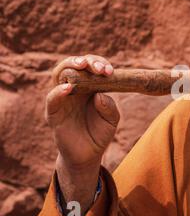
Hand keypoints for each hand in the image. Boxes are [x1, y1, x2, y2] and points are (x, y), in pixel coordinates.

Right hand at [46, 55, 119, 208]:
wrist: (88, 154)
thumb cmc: (100, 133)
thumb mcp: (111, 120)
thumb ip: (109, 107)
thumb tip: (99, 96)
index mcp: (89, 87)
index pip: (90, 67)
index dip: (99, 64)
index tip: (109, 70)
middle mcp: (74, 89)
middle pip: (73, 66)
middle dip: (85, 61)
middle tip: (98, 67)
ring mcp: (62, 99)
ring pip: (59, 75)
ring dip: (70, 67)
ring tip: (82, 65)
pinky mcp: (53, 113)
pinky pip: (52, 99)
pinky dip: (58, 91)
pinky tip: (69, 88)